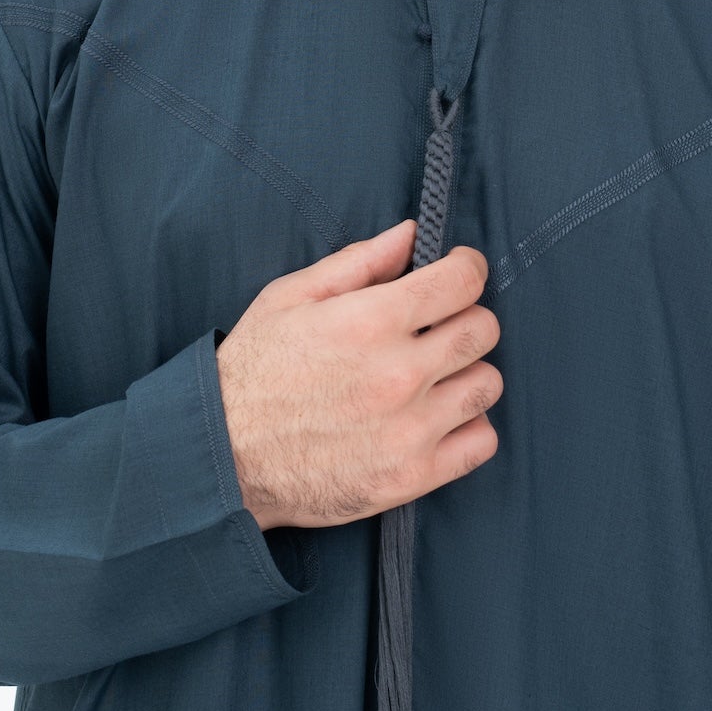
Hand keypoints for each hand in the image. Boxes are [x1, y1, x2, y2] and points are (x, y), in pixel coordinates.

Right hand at [214, 218, 502, 529]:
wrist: (223, 458)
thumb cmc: (253, 371)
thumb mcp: (291, 297)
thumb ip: (359, 261)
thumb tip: (412, 234)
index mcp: (370, 321)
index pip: (462, 282)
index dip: (467, 268)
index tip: (459, 272)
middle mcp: (399, 373)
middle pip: (483, 330)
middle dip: (466, 317)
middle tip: (439, 326)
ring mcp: (410, 429)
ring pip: (487, 384)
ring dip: (468, 373)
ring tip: (436, 376)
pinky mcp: (412, 476)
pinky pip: (482, 442)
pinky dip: (469, 427)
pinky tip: (439, 418)